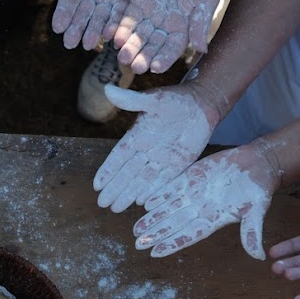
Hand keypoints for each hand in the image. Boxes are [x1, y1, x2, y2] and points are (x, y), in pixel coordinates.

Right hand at [46, 0, 158, 50]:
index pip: (68, 1)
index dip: (63, 14)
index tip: (58, 27)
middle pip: (82, 15)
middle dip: (76, 29)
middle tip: (70, 43)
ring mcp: (110, 0)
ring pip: (100, 20)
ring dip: (93, 32)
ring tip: (88, 44)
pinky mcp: (128, 1)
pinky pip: (121, 16)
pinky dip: (116, 26)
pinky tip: (111, 36)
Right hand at [92, 84, 219, 212]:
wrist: (202, 105)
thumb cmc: (176, 99)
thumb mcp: (153, 100)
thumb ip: (132, 100)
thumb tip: (107, 89)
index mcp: (137, 136)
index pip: (117, 157)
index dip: (107, 171)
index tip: (97, 185)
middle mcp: (146, 151)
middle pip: (127, 174)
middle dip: (114, 189)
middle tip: (102, 204)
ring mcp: (161, 160)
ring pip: (141, 181)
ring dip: (129, 195)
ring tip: (116, 208)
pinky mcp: (177, 165)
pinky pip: (162, 181)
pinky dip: (151, 192)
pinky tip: (140, 203)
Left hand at [133, 144, 279, 259]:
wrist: (258, 163)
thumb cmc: (259, 189)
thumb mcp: (257, 210)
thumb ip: (251, 231)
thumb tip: (258, 256)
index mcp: (213, 219)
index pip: (189, 234)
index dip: (172, 243)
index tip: (155, 253)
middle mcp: (200, 208)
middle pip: (173, 223)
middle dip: (156, 233)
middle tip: (137, 244)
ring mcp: (194, 193)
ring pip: (169, 207)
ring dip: (152, 217)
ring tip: (136, 229)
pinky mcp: (192, 176)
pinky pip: (172, 187)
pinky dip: (159, 194)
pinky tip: (144, 202)